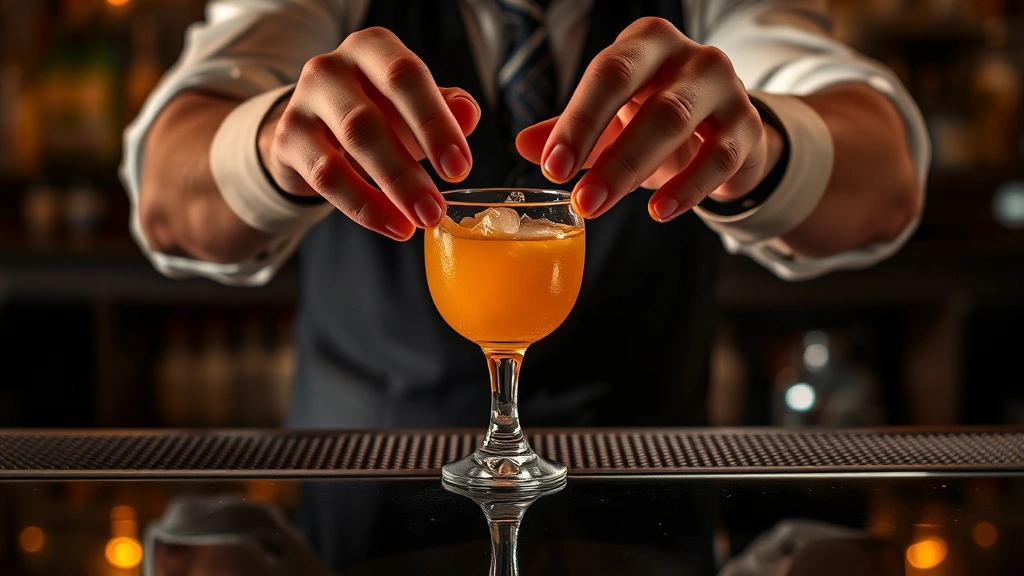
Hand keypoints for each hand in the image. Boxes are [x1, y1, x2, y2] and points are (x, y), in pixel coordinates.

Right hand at [260, 27, 481, 239]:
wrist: (316, 130)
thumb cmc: (378, 112)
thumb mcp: (413, 107)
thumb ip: (445, 108)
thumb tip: (468, 115)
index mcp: (372, 48)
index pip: (406, 76)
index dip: (435, 123)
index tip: (460, 168)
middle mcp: (331, 67)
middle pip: (370, 118)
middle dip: (409, 170)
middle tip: (437, 208)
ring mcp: (303, 101)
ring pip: (347, 147)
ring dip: (390, 189)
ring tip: (420, 220)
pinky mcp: (287, 139)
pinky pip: (326, 176)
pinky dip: (363, 206)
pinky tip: (392, 225)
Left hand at [516, 17, 782, 220]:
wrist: (725, 129)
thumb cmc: (654, 114)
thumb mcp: (610, 120)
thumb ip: (569, 131)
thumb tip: (524, 145)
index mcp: (646, 44)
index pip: (608, 74)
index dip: (578, 121)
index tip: (552, 167)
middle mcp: (689, 56)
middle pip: (646, 101)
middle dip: (609, 156)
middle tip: (580, 199)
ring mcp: (725, 87)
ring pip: (679, 125)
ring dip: (635, 170)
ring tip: (606, 207)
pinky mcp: (748, 126)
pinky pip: (719, 158)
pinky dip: (687, 189)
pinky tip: (658, 211)